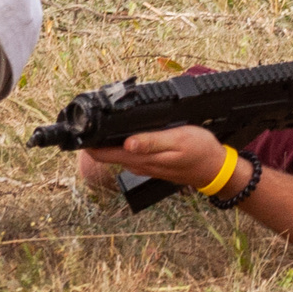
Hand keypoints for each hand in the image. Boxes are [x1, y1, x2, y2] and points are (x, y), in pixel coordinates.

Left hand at [82, 125, 235, 189]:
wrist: (216, 169)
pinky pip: (129, 154)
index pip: (103, 153)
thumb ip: (151, 142)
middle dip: (92, 140)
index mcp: (140, 158)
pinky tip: (122, 135)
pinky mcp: (150, 164)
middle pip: (106, 153)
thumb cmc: (200, 152)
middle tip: (81, 123)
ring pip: (116, 153)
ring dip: (105, 142)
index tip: (76, 130)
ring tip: (96, 126)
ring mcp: (143, 165)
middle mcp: (137, 164)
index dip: (87, 142)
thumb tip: (127, 143)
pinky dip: (120, 145)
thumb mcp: (177, 141)